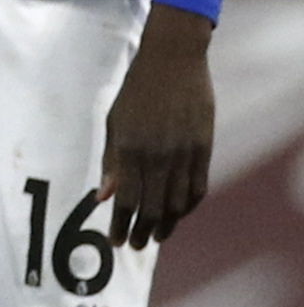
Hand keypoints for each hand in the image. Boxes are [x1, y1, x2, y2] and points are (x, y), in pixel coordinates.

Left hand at [102, 1, 216, 249]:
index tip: (115, 241)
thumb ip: (111, 162)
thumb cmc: (136, 92)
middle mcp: (158, 156)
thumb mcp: (114, 124)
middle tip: (135, 245)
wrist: (173, 62)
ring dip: (166, 224)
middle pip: (152, 207)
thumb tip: (103, 197)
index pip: (125, 200)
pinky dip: (188, 206)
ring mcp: (184, 153)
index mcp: (130, 150)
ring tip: (156, 236)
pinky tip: (178, 214)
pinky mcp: (204, 148)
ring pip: (177, 202)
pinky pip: (198, 187)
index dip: (120, 224)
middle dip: (142, 230)